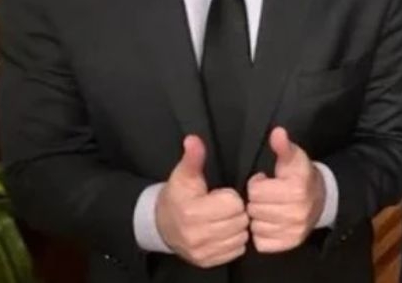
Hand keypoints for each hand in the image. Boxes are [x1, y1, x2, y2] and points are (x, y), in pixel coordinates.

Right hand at [155, 135, 248, 267]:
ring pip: (240, 237)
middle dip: (236, 212)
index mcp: (192, 212)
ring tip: (225, 219)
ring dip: (237, 227)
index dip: (230, 197)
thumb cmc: (178, 196)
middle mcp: (196, 235)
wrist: (161, 224)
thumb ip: (193, 157)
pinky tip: (224, 231)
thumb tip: (193, 139)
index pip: (233, 204)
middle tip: (224, 207)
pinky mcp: (206, 261)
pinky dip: (234, 241)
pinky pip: (236, 251)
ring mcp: (201, 251)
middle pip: (239, 221)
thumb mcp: (183, 174)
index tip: (220, 195)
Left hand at [246, 127, 324, 252]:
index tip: (265, 181)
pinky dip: (262, 234)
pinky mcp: (290, 244)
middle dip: (257, 201)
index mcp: (296, 189)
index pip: (256, 191)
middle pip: (254, 210)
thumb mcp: (293, 158)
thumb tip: (277, 132)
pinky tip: (270, 222)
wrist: (321, 199)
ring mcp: (294, 231)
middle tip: (267, 196)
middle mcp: (297, 213)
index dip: (257, 184)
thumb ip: (283, 146)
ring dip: (258, 218)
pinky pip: (261, 242)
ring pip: (256, 227)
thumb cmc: (301, 176)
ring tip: (268, 208)